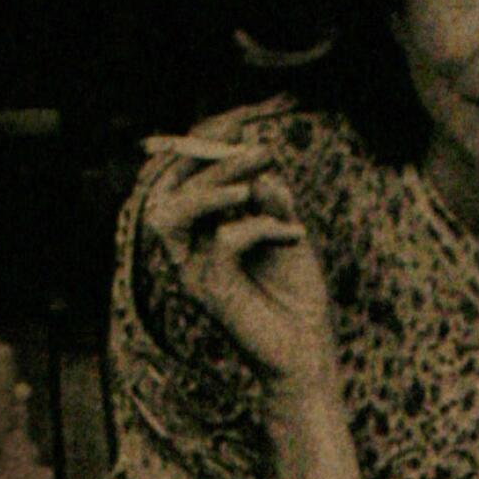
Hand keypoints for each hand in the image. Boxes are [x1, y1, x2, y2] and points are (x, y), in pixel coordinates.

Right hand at [140, 138, 339, 387]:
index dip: (201, 148)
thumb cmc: (296, 297)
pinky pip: (222, 241)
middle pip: (169, 191)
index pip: (180, 180)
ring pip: (171, 214)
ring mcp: (194, 273)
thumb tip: (258, 160)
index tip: (237, 125)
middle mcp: (188, 252)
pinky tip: (293, 232)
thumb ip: (270, 198)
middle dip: (208, 161)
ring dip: (210, 188)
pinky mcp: (211, 293)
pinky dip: (259, 227)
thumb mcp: (286, 233)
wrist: (309, 353)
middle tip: (254, 148)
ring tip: (252, 185)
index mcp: (200, 233)